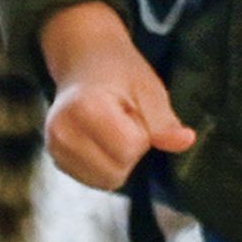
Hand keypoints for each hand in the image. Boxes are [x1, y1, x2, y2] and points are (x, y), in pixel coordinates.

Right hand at [36, 0, 194, 193]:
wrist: (83, 59)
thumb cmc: (118, 71)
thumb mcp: (148, 88)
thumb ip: (164, 121)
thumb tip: (186, 141)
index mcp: (84, 108)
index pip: (130, 148)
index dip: (142, 132)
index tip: (132, 110)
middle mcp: (61, 132)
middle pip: (117, 171)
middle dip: (130, 150)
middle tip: (122, 118)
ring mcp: (55, 149)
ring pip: (106, 181)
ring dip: (118, 159)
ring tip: (111, 127)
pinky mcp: (57, 160)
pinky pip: (95, 180)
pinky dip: (106, 165)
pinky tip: (100, 138)